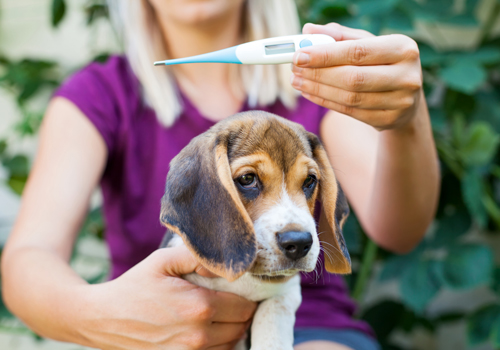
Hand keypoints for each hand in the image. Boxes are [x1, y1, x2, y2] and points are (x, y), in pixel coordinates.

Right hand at [75, 246, 255, 349]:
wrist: (103, 319)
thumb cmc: (135, 286)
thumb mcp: (163, 260)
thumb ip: (197, 256)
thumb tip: (226, 264)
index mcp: (199, 307)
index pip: (245, 306)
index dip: (246, 296)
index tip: (238, 288)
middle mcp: (198, 337)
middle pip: (242, 326)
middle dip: (241, 312)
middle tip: (230, 299)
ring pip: (231, 344)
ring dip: (231, 329)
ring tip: (218, 314)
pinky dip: (218, 345)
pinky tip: (206, 330)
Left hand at [291, 23, 422, 130]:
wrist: (407, 98)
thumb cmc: (382, 64)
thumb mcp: (367, 44)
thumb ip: (339, 36)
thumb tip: (307, 31)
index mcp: (403, 48)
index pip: (357, 52)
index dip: (325, 55)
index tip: (299, 55)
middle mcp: (406, 75)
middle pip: (353, 77)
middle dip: (318, 74)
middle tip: (295, 69)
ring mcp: (400, 101)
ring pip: (349, 97)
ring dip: (317, 90)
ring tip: (298, 81)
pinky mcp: (389, 120)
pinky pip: (350, 112)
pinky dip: (325, 102)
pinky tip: (310, 93)